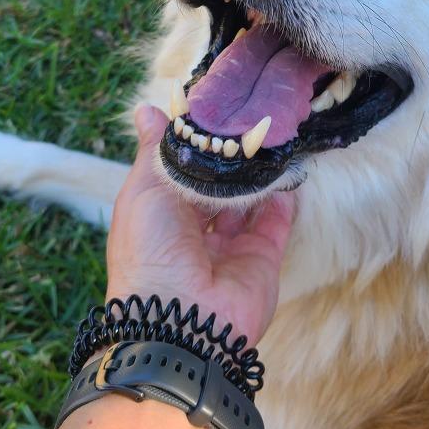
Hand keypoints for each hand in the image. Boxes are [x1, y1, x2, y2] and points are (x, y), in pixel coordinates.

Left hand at [106, 105, 294, 345]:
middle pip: (217, 188)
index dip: (195, 147)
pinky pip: (277, 222)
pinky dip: (283, 197)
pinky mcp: (262, 259)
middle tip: (249, 120)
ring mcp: (231, 248)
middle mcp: (195, 233)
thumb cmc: (149, 251)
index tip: (215, 111)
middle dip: (230, 160)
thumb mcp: (143, 191)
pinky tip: (286, 168)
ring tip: (270, 138)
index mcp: (162, 217)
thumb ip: (153, 151)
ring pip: (248, 202)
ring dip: (257, 175)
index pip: (182, 175)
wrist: (180, 319)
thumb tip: (146, 109)